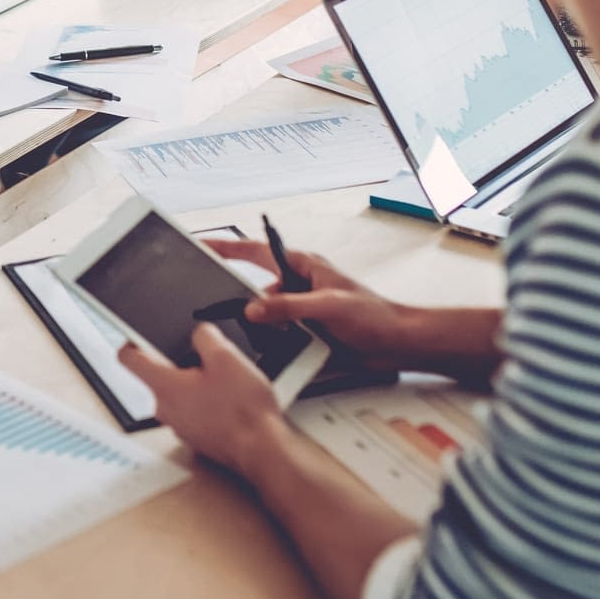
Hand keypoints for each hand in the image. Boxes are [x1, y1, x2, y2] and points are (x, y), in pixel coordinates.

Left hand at [120, 324, 287, 475]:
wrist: (263, 450)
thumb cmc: (243, 411)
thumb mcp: (227, 357)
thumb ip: (205, 336)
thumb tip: (200, 333)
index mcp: (164, 386)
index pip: (128, 358)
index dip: (132, 341)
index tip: (138, 335)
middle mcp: (165, 409)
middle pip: (159, 376)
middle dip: (180, 363)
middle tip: (207, 359)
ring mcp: (180, 426)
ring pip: (180, 394)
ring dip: (197, 384)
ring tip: (225, 382)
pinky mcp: (197, 437)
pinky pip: (194, 411)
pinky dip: (207, 403)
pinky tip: (231, 401)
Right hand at [207, 238, 502, 379]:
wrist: (397, 344)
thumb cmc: (374, 316)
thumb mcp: (328, 305)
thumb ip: (289, 306)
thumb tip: (253, 308)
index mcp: (302, 266)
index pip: (256, 251)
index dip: (227, 247)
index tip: (201, 245)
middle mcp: (298, 286)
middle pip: (256, 289)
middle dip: (241, 301)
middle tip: (220, 312)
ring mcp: (301, 310)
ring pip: (265, 317)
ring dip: (261, 328)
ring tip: (263, 339)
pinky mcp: (306, 332)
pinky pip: (278, 336)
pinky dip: (272, 344)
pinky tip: (275, 353)